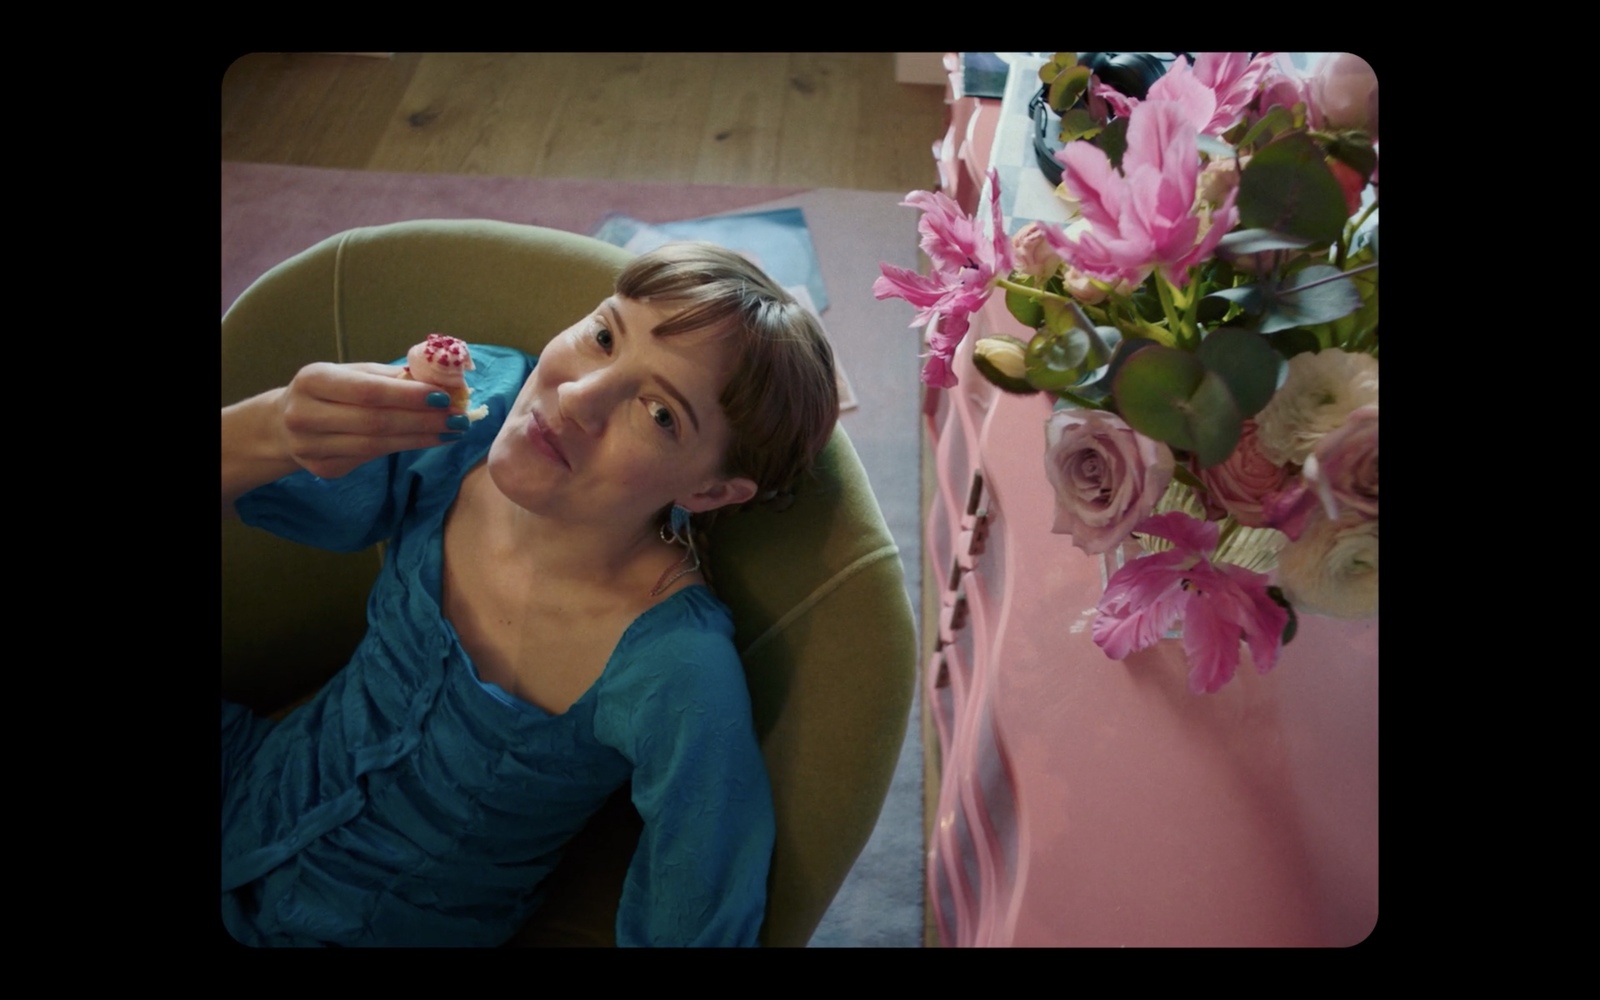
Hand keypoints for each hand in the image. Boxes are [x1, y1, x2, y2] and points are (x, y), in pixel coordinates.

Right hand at [273, 361, 464, 479]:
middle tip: (458, 418)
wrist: (283, 424)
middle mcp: (305, 415)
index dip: (408, 396)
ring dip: (420, 438)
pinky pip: (371, 458)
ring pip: (376, 445)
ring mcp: (311, 447)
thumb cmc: (330, 391)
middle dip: (422, 420)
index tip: (444, 396)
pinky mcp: (324, 469)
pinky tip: (428, 441)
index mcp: (313, 380)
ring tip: (451, 431)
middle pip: (375, 421)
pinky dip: (404, 448)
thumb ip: (391, 376)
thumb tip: (442, 380)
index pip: (368, 391)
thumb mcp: (352, 374)